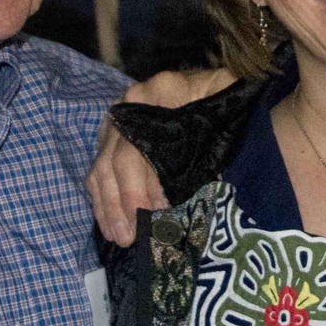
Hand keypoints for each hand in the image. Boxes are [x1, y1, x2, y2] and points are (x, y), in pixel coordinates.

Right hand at [86, 69, 233, 246]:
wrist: (215, 87)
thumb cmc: (226, 99)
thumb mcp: (226, 101)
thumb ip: (212, 125)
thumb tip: (194, 173)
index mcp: (158, 92)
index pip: (139, 144)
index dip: (143, 182)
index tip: (159, 209)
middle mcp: (130, 105)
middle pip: (115, 160)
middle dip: (122, 203)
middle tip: (131, 236)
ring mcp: (118, 121)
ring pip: (101, 169)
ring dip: (108, 207)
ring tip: (120, 237)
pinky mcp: (112, 137)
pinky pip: (98, 171)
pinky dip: (103, 200)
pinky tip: (110, 225)